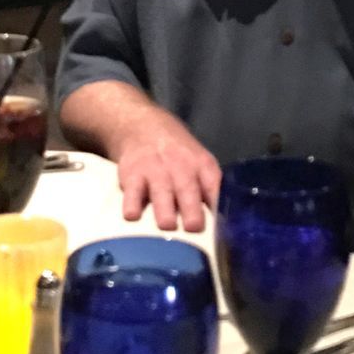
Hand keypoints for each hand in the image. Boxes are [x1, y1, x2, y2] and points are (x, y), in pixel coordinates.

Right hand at [109, 108, 221, 232]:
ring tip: (167, 225)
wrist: (141, 125)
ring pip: (161, 191)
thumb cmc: (176, 152)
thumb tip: (220, 222)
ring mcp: (155, 170)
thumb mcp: (198, 161)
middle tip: (193, 227)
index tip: (221, 225)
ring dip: (164, 209)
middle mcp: (180, 167)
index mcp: (202, 165)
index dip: (217, 204)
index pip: (214, 185)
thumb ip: (208, 188)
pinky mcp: (132, 175)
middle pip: (188, 189)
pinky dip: (132, 203)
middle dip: (191, 209)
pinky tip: (132, 215)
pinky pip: (132, 191)